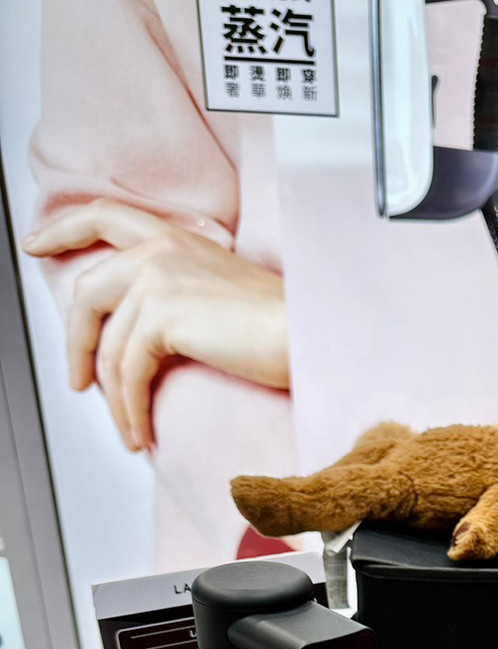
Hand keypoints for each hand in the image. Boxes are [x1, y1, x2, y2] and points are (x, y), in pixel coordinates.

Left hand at [23, 201, 288, 450]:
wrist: (310, 338)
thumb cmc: (281, 327)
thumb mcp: (219, 293)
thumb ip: (176, 294)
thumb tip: (141, 333)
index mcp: (176, 236)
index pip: (104, 217)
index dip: (62, 229)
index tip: (37, 245)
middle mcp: (160, 247)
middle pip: (88, 292)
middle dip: (77, 344)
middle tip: (78, 380)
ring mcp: (157, 278)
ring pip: (107, 344)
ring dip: (113, 396)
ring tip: (126, 426)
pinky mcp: (161, 316)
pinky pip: (127, 371)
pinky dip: (129, 410)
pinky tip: (139, 431)